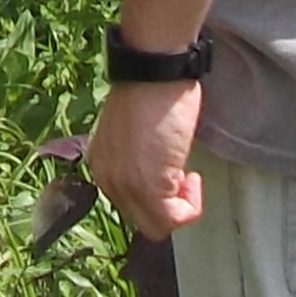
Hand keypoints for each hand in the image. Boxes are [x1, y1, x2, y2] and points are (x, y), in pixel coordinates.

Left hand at [84, 79, 205, 238]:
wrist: (155, 71)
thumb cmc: (153, 88)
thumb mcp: (136, 130)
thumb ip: (138, 156)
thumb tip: (158, 168)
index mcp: (102, 163)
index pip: (128, 203)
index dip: (156, 195)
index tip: (174, 172)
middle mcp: (107, 179)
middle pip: (140, 219)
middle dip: (168, 205)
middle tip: (185, 176)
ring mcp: (126, 186)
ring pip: (156, 225)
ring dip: (180, 207)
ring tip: (188, 177)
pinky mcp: (149, 188)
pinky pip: (172, 220)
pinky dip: (190, 207)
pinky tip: (193, 179)